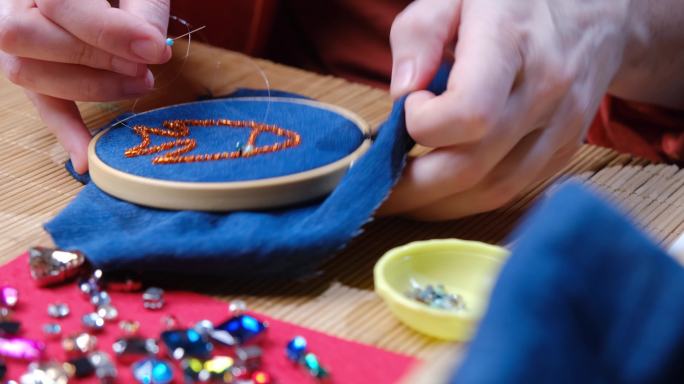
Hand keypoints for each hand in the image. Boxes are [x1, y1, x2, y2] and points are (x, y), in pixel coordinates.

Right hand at [0, 0, 170, 172]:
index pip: (58, 2)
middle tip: (144, 67)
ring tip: (140, 84)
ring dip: (90, 88)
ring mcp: (13, 44)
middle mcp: (10, 4)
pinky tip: (86, 160)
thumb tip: (153, 49)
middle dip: (95, 59)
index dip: (109, 31)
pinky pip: (40, 104)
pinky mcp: (33, 72)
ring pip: (27, 73)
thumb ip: (142, 9)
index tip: (155, 49)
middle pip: (26, 37)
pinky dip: (66, 132)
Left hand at [380, 0, 636, 219]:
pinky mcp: (564, 151)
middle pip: (471, 166)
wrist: (595, 14)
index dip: (424, 124)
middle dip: (412, 188)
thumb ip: (419, 35)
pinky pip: (512, 192)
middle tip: (377, 189)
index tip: (410, 106)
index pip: (468, 112)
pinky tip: (442, 190)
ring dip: (437, 205)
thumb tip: (401, 94)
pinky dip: (469, 200)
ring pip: (492, 192)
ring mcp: (561, 127)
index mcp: (510, 41)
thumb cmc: (512, 1)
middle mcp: (544, 90)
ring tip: (402, 196)